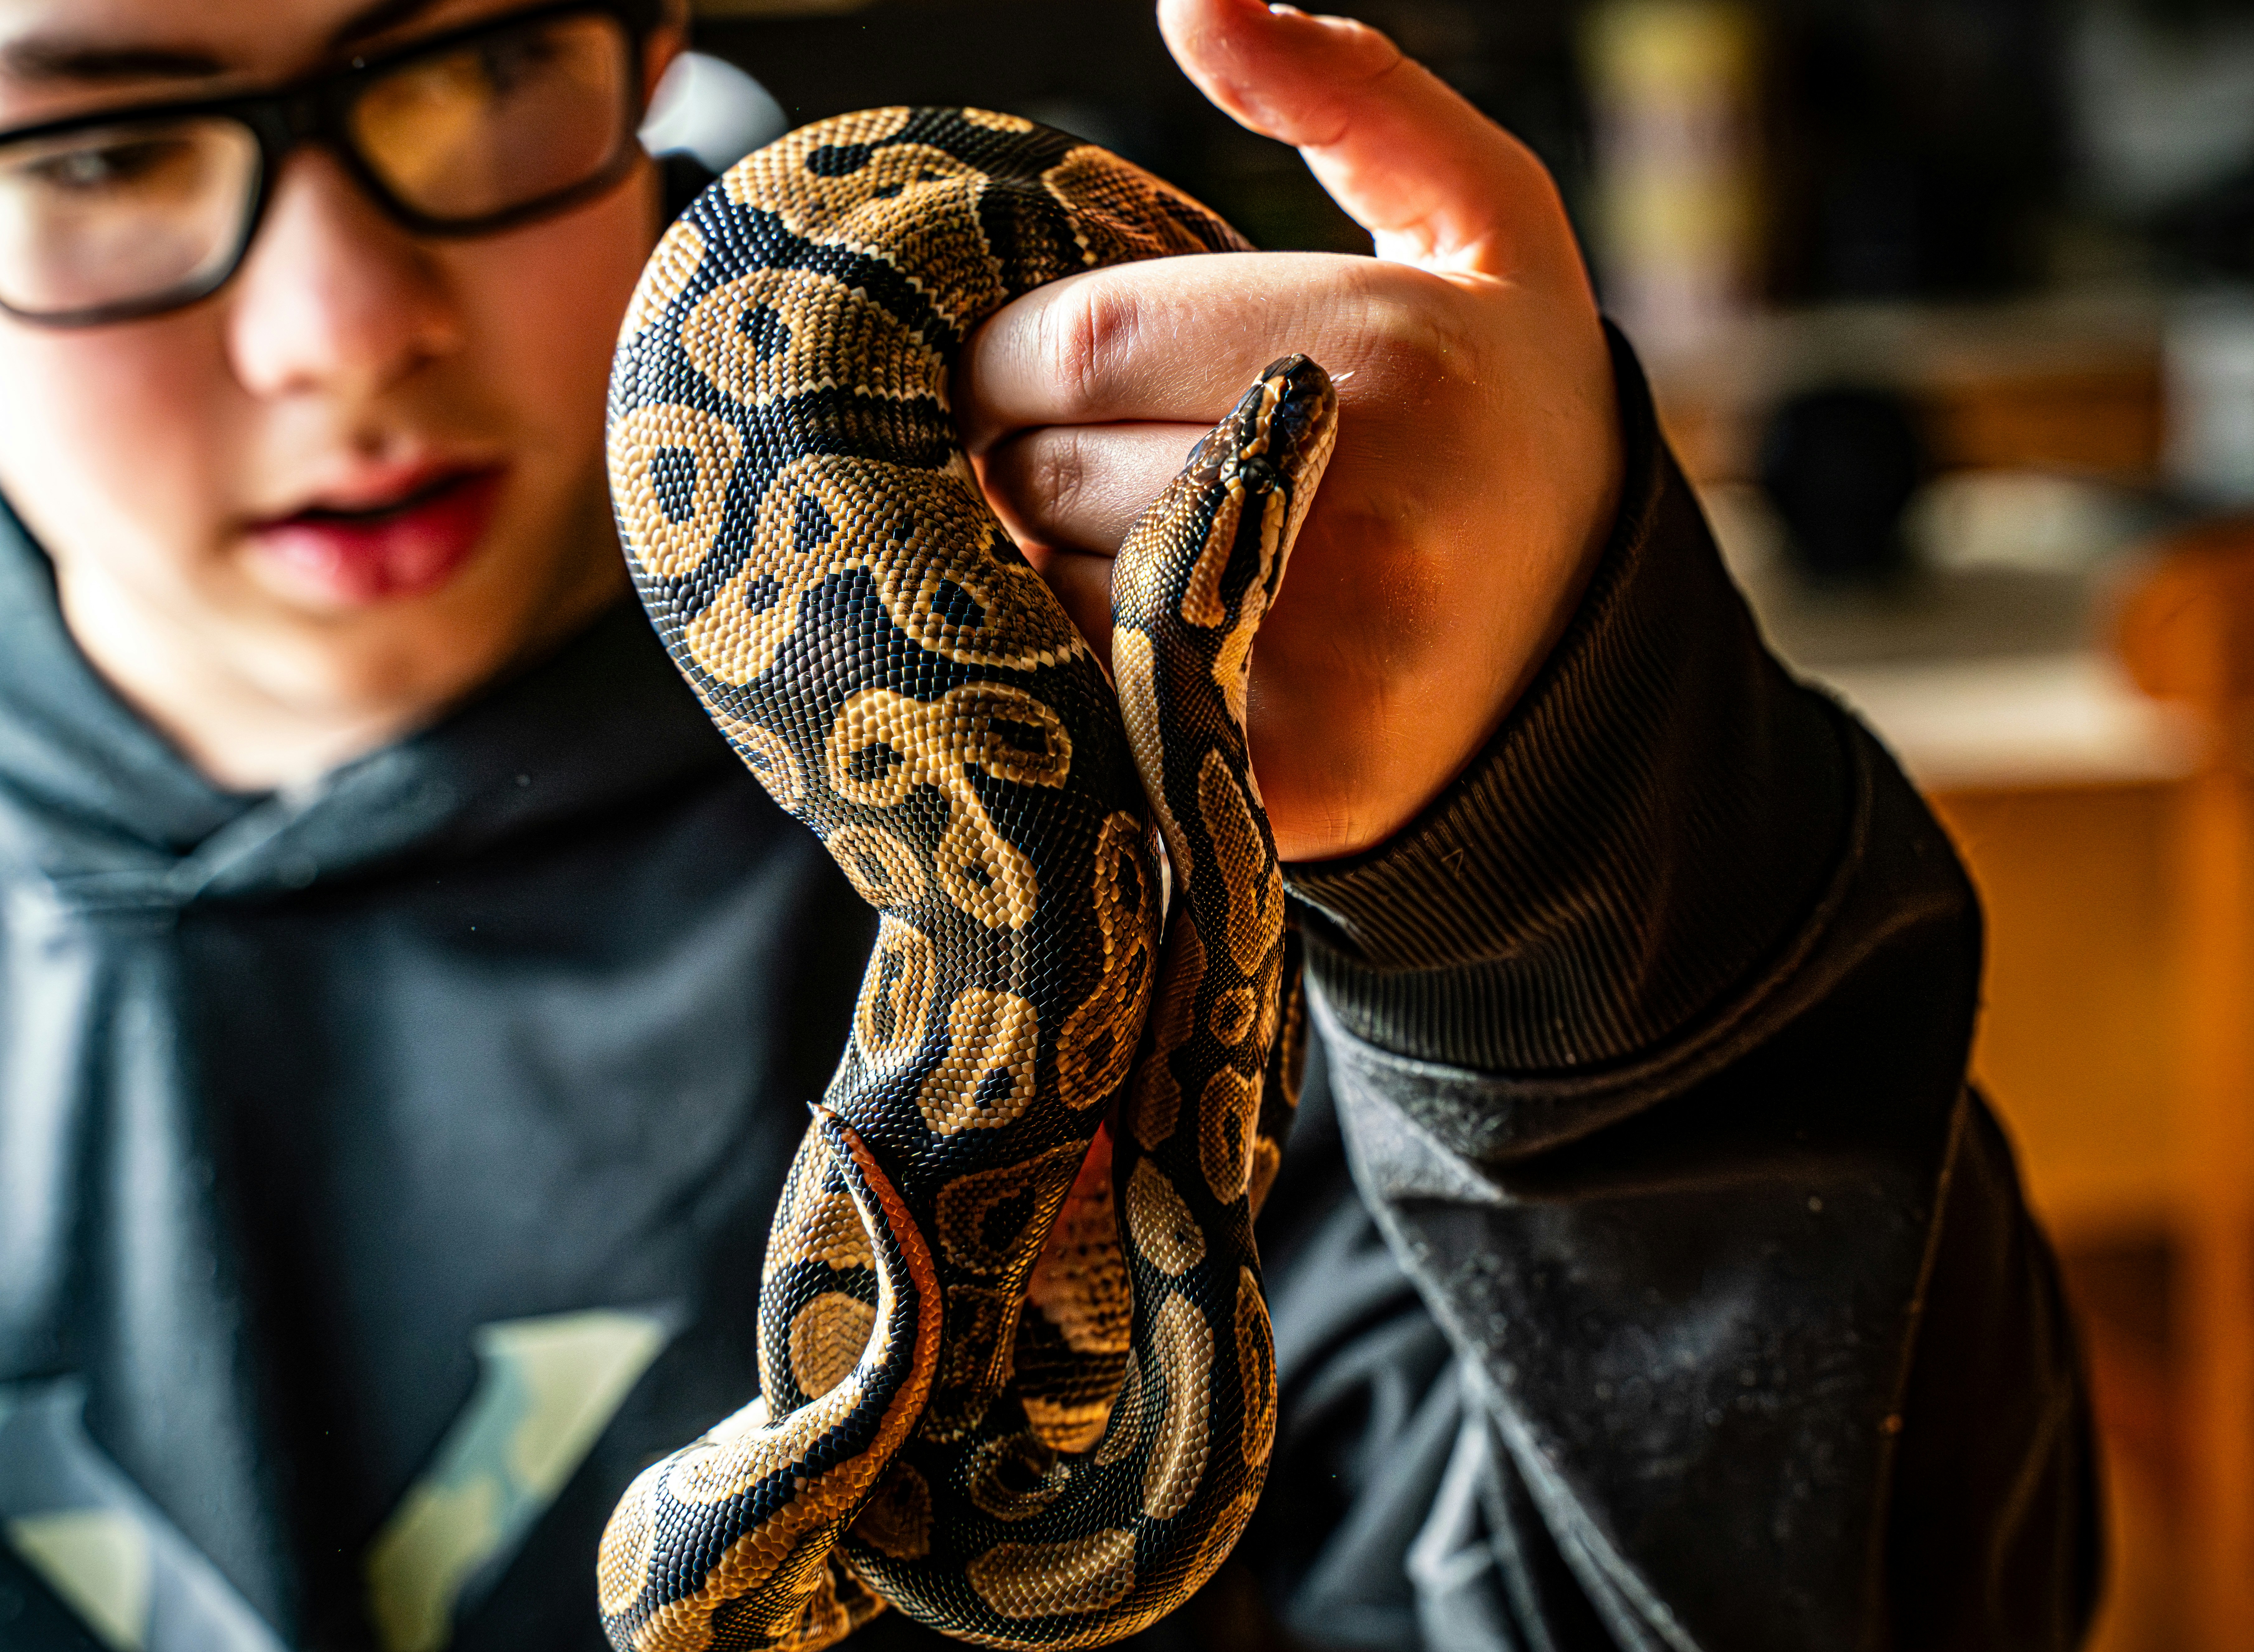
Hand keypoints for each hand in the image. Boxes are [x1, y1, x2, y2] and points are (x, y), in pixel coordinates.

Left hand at [956, 0, 1622, 863]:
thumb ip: (1350, 93)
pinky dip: (1082, 668)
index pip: (1073, 343)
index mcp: (1381, 360)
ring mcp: (1322, 668)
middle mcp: (1354, 518)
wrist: (1594, 647)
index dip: (998, 357)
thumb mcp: (1480, 223)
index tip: (1006, 366)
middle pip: (1044, 473)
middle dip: (1015, 458)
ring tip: (1116, 542)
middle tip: (1064, 455)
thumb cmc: (1508, 412)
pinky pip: (1096, 708)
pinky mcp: (1285, 784)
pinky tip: (1145, 635)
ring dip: (1038, 564)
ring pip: (1051, 596)